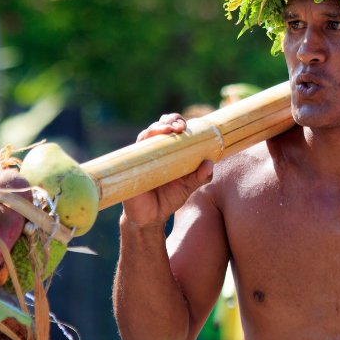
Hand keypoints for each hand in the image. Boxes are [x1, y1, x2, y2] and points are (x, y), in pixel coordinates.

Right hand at [121, 113, 213, 227]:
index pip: (174, 127)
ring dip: (157, 128)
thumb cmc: (169, 198)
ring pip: (147, 133)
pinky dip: (143, 142)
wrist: (150, 218)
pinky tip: (150, 141)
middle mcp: (155, 149)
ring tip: (169, 130)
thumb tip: (209, 163)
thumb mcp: (189, 187)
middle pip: (160, 125)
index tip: (187, 127)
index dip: (179, 122)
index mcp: (169, 150)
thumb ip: (201, 176)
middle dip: (170, 121)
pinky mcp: (131, 165)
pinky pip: (135, 149)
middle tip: (180, 128)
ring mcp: (141, 155)